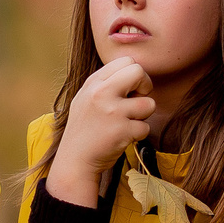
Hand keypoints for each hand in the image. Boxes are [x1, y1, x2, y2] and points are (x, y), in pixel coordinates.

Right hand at [47, 58, 152, 206]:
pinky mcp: (122, 131)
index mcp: (93, 83)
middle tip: (136, 102)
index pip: (126, 61)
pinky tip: (121, 138)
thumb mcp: (86, 98)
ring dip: (142, 116)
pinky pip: (145, 127)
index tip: (130, 90)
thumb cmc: (85, 129)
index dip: (134, 75)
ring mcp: (112, 112)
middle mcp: (101, 93)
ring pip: (149, 103)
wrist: (74, 161)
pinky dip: (137, 135)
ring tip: (126, 123)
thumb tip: (136, 73)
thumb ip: (106, 83)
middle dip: (145, 86)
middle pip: (139, 72)